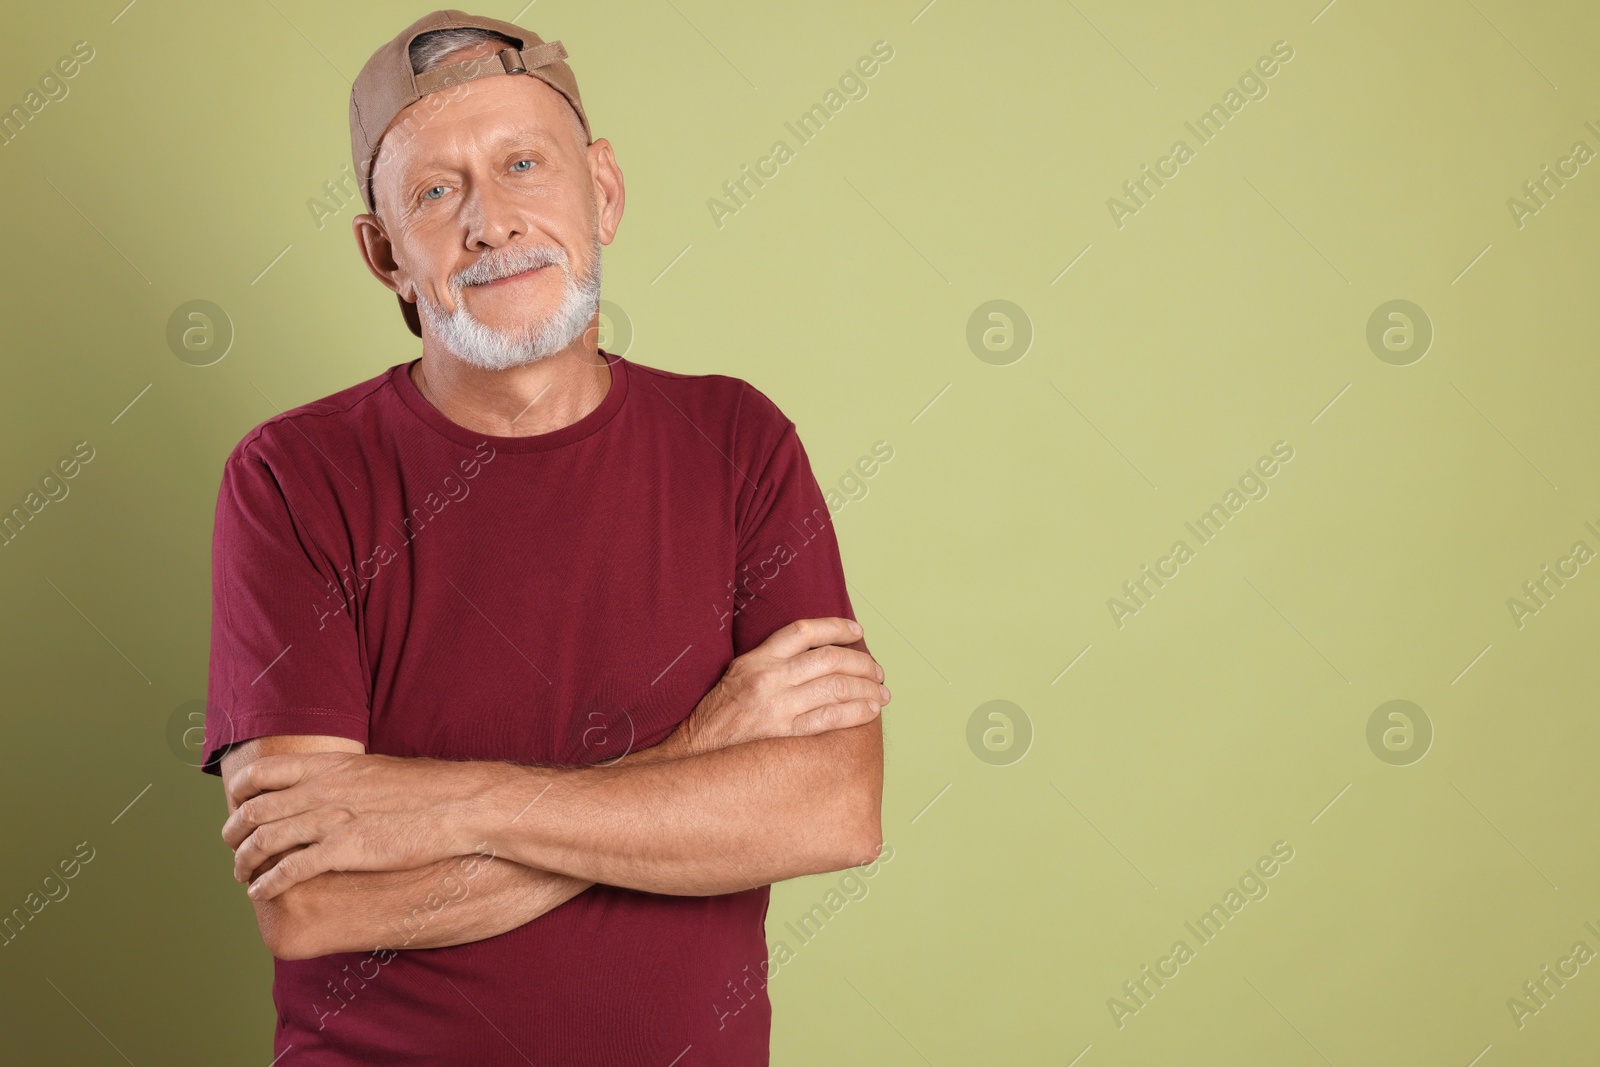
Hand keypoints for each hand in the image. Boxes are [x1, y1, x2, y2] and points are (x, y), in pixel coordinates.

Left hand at [221, 751, 474, 900]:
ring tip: (241, 874)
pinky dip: (268, 883)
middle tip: (231, 846)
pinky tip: (261, 893)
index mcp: (329, 766)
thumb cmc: (427, 790)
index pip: (263, 773)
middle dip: (233, 832)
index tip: (236, 807)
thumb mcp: (377, 771)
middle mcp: (322, 789)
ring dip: (244, 861)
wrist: (458, 804)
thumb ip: (346, 779)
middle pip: (255, 810)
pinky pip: (290, 870)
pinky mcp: (344, 850)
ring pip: (264, 842)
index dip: (240, 792)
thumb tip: (334, 787)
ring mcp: (331, 819)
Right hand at [678, 617, 888, 755]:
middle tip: (878, 672)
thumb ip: (771, 663)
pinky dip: (856, 712)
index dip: (836, 627)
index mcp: (756, 660)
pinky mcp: (783, 734)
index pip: (804, 631)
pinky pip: (830, 719)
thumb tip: (816, 656)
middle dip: (862, 663)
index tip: (857, 632)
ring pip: (835, 687)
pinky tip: (869, 711)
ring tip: (881, 693)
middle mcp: (768, 679)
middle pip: (829, 659)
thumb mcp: (737, 676)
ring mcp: (776, 707)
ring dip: (866, 688)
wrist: (695, 755)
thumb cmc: (718, 717)